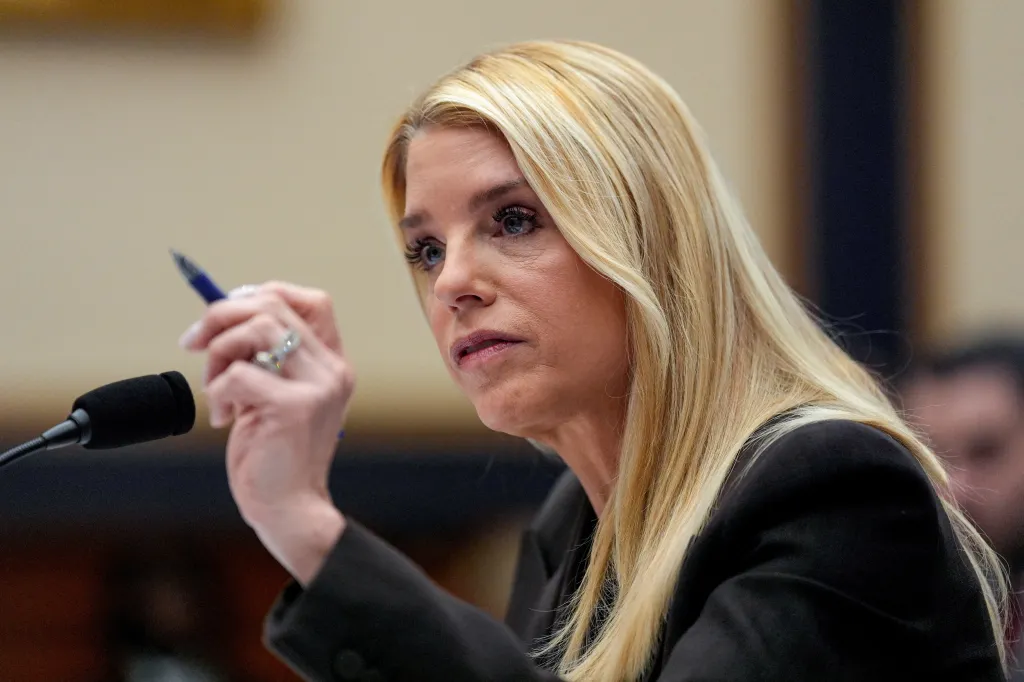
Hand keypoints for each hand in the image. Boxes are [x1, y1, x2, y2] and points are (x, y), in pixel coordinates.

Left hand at [179, 282, 354, 582]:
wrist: (288, 509)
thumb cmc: (273, 454)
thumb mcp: (271, 395)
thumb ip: (263, 357)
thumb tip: (220, 313)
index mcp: (332, 363)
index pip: (312, 301)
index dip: (265, 294)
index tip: (227, 317)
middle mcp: (333, 369)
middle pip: (272, 306)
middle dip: (220, 317)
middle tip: (193, 344)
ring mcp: (318, 387)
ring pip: (255, 331)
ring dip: (217, 355)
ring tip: (214, 389)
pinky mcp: (295, 407)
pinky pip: (239, 374)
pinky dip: (217, 392)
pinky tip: (222, 419)